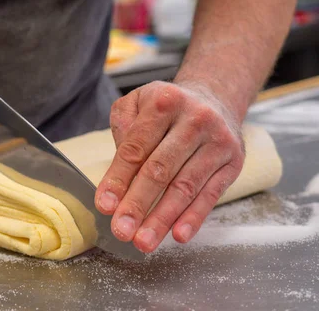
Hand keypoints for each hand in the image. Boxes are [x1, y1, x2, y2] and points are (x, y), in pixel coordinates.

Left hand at [95, 81, 244, 252]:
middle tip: (122, 230)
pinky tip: (178, 235)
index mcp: (165, 101)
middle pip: (160, 169)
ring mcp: (217, 141)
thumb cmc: (167, 107)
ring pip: (185, 186)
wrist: (215, 97)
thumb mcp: (138, 101)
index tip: (105, 205)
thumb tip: (117, 173)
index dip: (118, 179)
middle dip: (138, 204)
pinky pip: (211, 194)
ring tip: (144, 241)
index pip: (136, 147)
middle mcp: (194, 119)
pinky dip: (194, 217)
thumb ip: (122, 128)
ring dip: (163, 218)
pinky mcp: (234, 161)